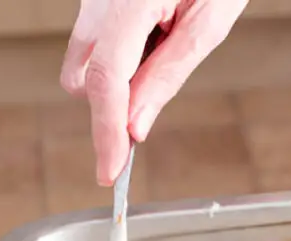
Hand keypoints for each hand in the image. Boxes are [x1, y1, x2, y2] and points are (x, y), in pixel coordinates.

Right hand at [60, 0, 248, 185]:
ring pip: (84, 61)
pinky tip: (158, 30)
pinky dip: (121, 54)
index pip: (105, 81)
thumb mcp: (208, 22)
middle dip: (113, 103)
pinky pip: (95, 40)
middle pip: (82, 78)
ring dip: (117, 76)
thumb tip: (136, 126)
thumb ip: (169, 74)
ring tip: (167, 43)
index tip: (110, 173)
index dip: (106, 133)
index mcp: (130, 1)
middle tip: (158, 93)